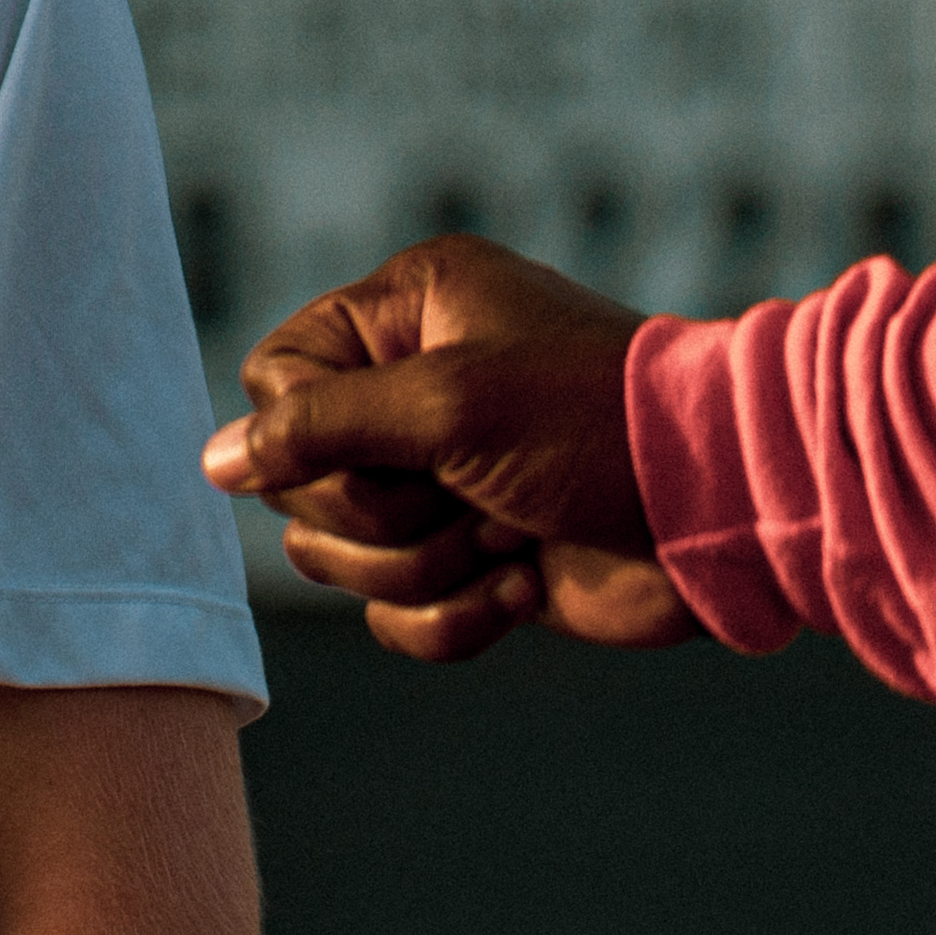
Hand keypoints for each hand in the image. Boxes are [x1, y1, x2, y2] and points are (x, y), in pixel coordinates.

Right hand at [197, 235, 690, 662]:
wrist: (723, 511)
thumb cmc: (595, 426)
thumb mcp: (447, 404)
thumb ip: (318, 427)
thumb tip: (212, 461)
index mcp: (408, 317)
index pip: (276, 380)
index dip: (310, 433)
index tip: (389, 445)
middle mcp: (415, 392)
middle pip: (300, 482)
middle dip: (384, 514)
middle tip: (468, 494)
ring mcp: (442, 481)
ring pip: (340, 557)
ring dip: (428, 566)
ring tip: (510, 537)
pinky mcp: (472, 561)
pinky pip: (396, 617)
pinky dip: (460, 617)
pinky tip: (528, 584)